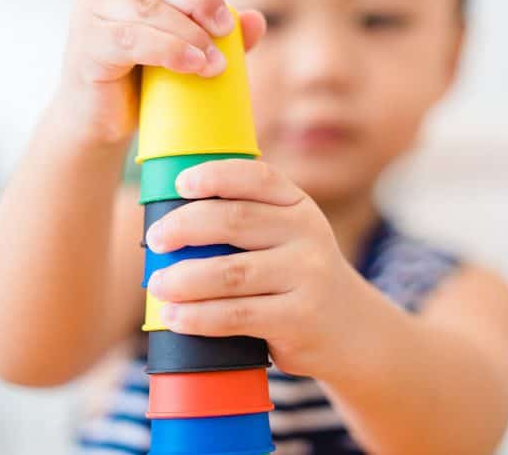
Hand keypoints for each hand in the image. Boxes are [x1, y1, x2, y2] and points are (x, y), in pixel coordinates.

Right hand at [55, 0, 265, 145]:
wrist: (98, 123)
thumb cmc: (142, 82)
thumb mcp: (187, 52)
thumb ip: (221, 35)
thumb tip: (257, 19)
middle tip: (226, 30)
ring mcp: (92, 12)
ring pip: (152, 9)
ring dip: (191, 35)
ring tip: (215, 64)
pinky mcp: (88, 44)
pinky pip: (136, 40)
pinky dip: (171, 51)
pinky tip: (194, 66)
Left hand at [145, 159, 368, 378]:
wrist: (353, 332)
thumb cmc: (296, 279)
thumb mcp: (287, 239)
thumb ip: (247, 224)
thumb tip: (167, 223)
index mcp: (298, 205)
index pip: (257, 177)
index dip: (215, 176)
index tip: (180, 184)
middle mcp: (307, 233)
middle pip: (235, 220)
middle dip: (185, 227)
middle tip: (155, 240)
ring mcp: (307, 275)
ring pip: (231, 272)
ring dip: (184, 278)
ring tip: (157, 285)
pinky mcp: (299, 318)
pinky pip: (237, 315)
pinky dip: (198, 316)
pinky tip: (174, 318)